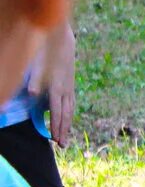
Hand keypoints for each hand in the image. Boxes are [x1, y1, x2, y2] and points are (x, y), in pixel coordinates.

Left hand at [29, 24, 74, 146]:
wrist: (62, 40)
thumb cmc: (46, 53)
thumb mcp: (38, 66)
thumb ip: (35, 80)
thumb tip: (31, 94)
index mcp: (57, 87)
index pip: (57, 112)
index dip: (56, 126)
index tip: (55, 140)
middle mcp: (65, 90)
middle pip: (66, 114)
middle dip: (64, 130)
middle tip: (62, 145)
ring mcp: (69, 87)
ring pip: (70, 110)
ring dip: (67, 125)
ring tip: (64, 137)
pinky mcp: (69, 85)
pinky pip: (71, 104)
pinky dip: (69, 114)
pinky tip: (67, 119)